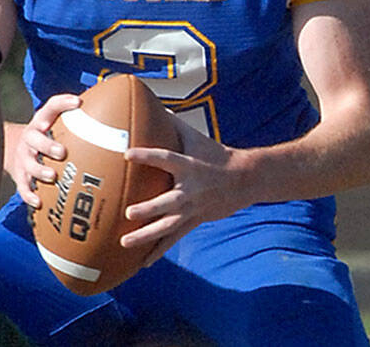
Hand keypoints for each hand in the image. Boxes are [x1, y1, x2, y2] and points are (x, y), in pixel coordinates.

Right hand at [9, 93, 80, 208]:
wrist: (14, 147)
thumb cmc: (46, 136)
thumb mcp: (56, 123)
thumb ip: (79, 120)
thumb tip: (117, 118)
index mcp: (42, 122)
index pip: (51, 107)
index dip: (63, 103)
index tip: (78, 102)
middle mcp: (30, 138)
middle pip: (34, 138)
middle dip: (47, 145)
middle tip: (62, 152)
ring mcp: (23, 157)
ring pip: (28, 163)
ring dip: (39, 170)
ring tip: (52, 176)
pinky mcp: (19, 175)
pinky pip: (23, 186)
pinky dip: (30, 194)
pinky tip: (39, 202)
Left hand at [119, 119, 245, 265]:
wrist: (244, 178)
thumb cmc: (214, 154)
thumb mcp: (195, 137)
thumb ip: (171, 124)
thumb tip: (149, 105)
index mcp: (189, 166)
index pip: (165, 158)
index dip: (147, 156)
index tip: (127, 153)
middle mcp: (190, 190)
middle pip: (168, 202)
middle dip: (149, 208)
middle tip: (129, 212)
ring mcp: (192, 209)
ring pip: (168, 226)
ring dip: (146, 236)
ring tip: (124, 242)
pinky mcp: (194, 222)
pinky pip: (173, 239)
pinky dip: (157, 251)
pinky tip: (141, 263)